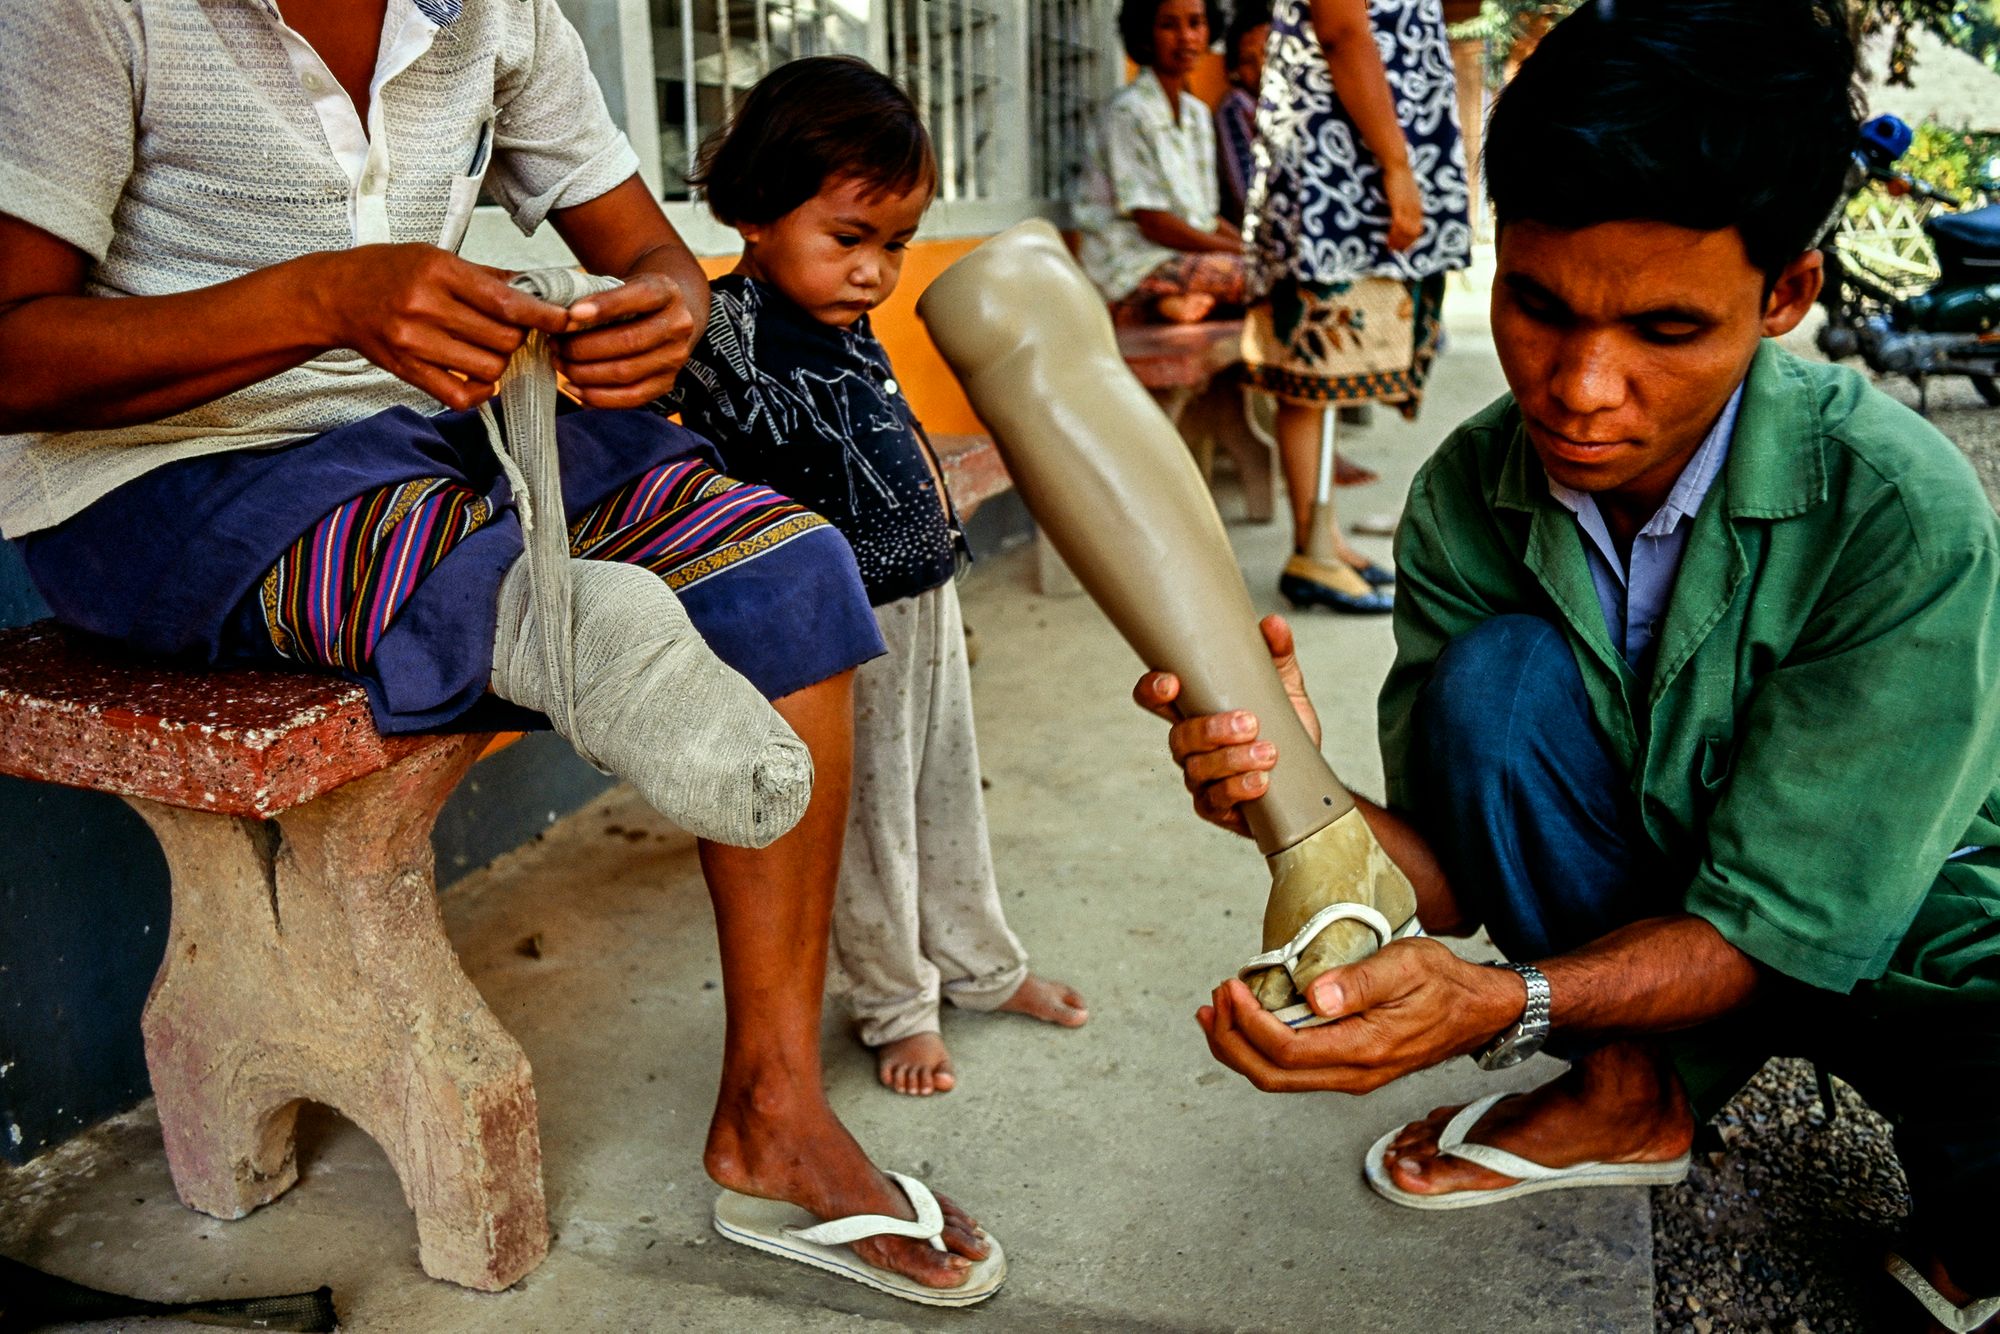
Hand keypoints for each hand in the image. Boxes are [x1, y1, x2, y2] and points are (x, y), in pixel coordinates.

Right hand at [311, 244, 569, 410]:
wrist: (335, 296)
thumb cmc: (390, 271)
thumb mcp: (436, 257)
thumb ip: (487, 276)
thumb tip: (538, 288)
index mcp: (438, 271)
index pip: (506, 301)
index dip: (543, 315)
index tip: (566, 320)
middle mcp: (425, 306)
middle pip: (503, 339)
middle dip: (519, 338)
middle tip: (513, 330)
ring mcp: (414, 342)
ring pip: (489, 368)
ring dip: (501, 364)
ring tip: (491, 349)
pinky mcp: (406, 370)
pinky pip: (459, 396)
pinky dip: (480, 391)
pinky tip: (480, 378)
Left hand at [554, 272, 697, 407]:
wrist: (667, 315)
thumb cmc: (633, 299)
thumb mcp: (621, 284)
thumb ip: (598, 295)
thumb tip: (564, 319)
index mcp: (666, 292)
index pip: (639, 297)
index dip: (604, 307)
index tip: (570, 314)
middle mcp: (678, 325)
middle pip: (629, 341)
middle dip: (584, 347)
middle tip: (555, 345)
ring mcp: (676, 358)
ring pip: (626, 372)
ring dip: (585, 372)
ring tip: (560, 363)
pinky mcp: (667, 383)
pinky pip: (631, 397)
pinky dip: (597, 397)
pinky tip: (573, 387)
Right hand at [1130, 614, 1321, 835]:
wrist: (1308, 779)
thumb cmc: (1286, 730)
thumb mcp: (1285, 687)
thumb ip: (1277, 655)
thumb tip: (1273, 624)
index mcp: (1197, 711)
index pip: (1156, 699)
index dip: (1153, 690)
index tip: (1173, 682)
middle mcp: (1191, 746)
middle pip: (1178, 737)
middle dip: (1210, 730)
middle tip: (1249, 723)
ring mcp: (1200, 778)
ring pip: (1197, 769)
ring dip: (1231, 761)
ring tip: (1267, 753)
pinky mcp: (1216, 807)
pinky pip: (1214, 801)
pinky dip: (1237, 790)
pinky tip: (1260, 782)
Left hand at [1195, 940, 1513, 1092]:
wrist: (1477, 1011)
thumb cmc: (1443, 983)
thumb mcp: (1406, 965)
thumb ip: (1360, 982)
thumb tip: (1314, 995)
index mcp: (1365, 1050)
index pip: (1286, 1050)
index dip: (1248, 1022)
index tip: (1231, 986)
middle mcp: (1353, 1075)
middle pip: (1270, 1075)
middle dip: (1230, 1040)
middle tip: (1213, 1000)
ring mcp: (1349, 1076)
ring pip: (1276, 1078)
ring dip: (1238, 1047)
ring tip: (1215, 1012)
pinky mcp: (1347, 1068)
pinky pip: (1291, 1070)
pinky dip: (1258, 1049)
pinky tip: (1245, 1022)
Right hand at [1382, 164, 1423, 252]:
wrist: (1397, 163)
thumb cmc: (1398, 175)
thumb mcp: (1404, 190)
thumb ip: (1403, 199)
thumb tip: (1397, 208)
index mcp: (1417, 205)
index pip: (1419, 227)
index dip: (1412, 239)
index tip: (1404, 247)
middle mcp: (1415, 208)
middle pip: (1415, 232)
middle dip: (1405, 244)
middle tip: (1395, 251)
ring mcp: (1408, 207)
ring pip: (1407, 231)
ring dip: (1399, 242)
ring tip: (1390, 248)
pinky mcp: (1399, 205)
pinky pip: (1399, 224)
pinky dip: (1394, 235)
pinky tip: (1388, 240)